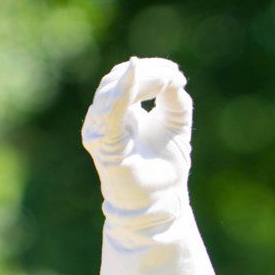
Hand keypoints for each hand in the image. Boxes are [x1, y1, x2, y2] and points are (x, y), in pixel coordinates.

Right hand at [82, 57, 192, 226]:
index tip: (174, 72)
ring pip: (112, 91)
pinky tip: (135, 72)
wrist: (160, 204)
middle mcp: (102, 120)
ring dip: (141, 78)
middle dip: (147, 72)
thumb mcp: (175, 123)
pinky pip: (110, 111)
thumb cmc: (165, 167)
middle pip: (116, 80)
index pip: (123, 80)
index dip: (148, 71)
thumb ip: (173, 97)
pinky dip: (123, 90)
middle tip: (173, 73)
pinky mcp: (105, 143)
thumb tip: (174, 74)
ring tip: (167, 77)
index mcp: (115, 113)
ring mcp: (98, 131)